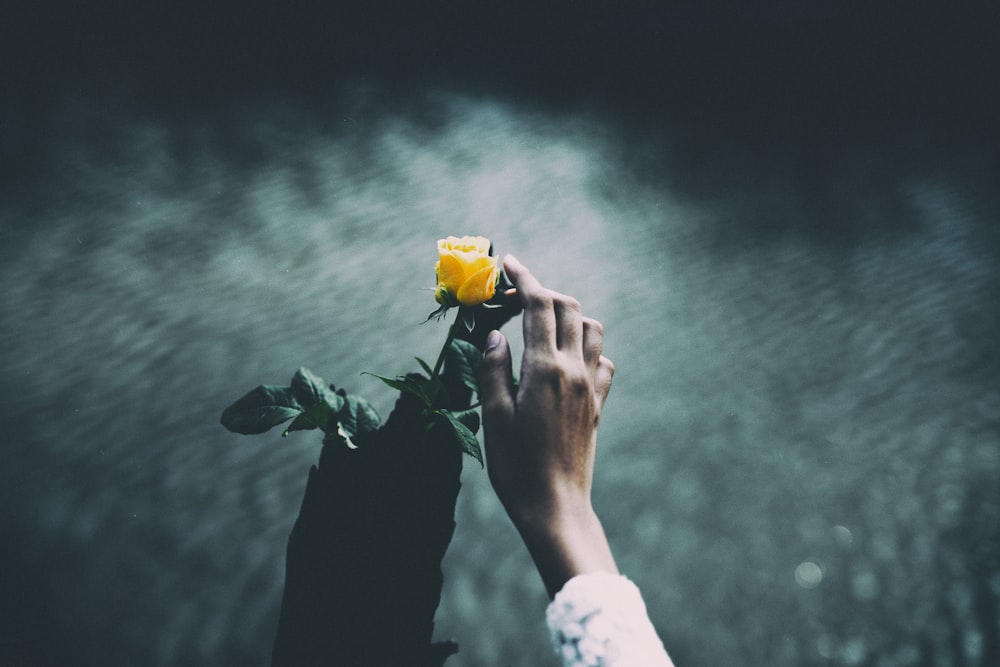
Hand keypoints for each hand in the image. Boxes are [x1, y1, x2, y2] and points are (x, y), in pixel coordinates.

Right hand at [479, 255, 617, 596]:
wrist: (555, 506)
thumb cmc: (516, 466)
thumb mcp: (493, 416)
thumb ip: (494, 369)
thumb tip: (495, 335)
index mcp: (546, 369)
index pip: (539, 305)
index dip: (525, 278)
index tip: (509, 264)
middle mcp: (574, 370)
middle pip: (568, 308)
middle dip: (543, 292)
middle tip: (515, 298)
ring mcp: (591, 387)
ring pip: (591, 329)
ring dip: (568, 316)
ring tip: (541, 324)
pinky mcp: (598, 405)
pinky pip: (602, 361)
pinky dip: (587, 348)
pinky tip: (567, 361)